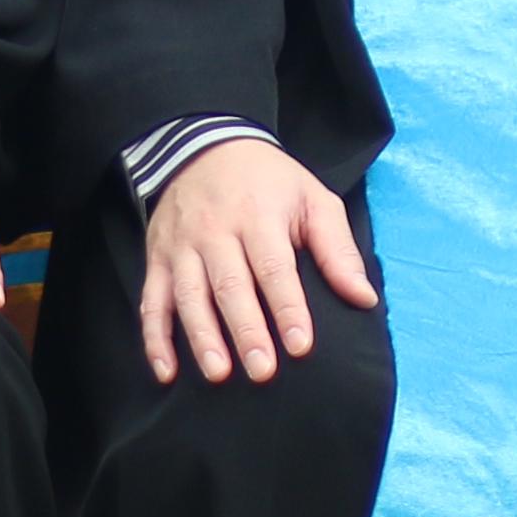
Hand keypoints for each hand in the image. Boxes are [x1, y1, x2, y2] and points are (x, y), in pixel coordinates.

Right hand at [137, 137, 375, 385]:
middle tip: (262, 371)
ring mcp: (182, 246)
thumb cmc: (269, 181)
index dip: (287, 307)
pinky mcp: (159, 258)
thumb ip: (337, 249)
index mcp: (258, 215)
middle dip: (246, 330)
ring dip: (202, 337)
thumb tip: (363, 297)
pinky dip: (155, 339)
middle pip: (230, 286)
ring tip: (219, 373)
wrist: (205, 143)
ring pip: (189, 295)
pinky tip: (167, 371)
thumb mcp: (312, 199)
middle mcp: (215, 231)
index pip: (273, 267)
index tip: (300, 345)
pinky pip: (152, 301)